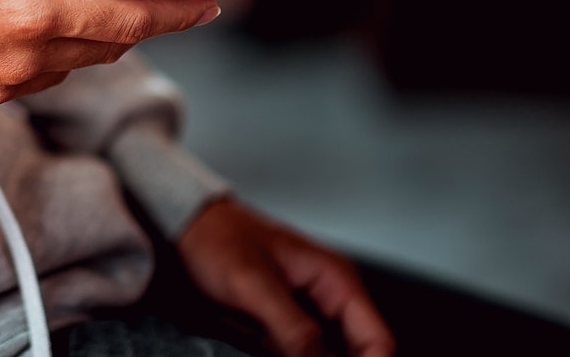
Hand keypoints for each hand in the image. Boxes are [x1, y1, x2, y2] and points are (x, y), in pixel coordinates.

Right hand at [0, 0, 221, 121]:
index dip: (177, 12)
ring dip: (84, 43)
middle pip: (102, 49)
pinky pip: (16, 84)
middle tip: (164, 4)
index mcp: (30, 14)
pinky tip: (14, 34)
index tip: (212, 4)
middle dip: (138, 26)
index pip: (128, 20)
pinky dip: (33, 59)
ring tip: (89, 12)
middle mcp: (20, 64)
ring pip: (61, 70)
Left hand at [176, 197, 395, 356]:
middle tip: (278, 350)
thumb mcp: (253, 285)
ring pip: (326, 354)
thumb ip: (292, 329)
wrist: (191, 225)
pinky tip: (261, 342)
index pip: (378, 341)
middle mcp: (331, 293)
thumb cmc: (219, 239)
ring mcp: (311, 307)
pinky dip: (287, 353)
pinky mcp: (290, 317)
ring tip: (262, 336)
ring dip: (304, 355)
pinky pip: (302, 349)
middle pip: (356, 351)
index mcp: (336, 279)